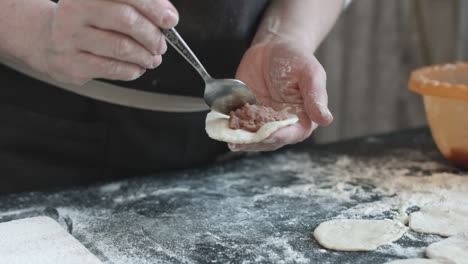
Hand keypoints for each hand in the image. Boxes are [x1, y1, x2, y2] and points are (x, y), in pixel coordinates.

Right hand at [29, 0, 177, 84]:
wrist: (46, 39)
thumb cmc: (87, 20)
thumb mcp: (106, 4)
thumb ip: (137, 5)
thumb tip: (168, 16)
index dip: (153, 8)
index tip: (170, 20)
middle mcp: (74, 11)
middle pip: (126, 20)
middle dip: (151, 35)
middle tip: (161, 44)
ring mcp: (70, 38)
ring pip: (121, 47)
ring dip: (145, 56)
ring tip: (152, 58)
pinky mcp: (72, 64)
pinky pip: (112, 69)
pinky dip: (132, 70)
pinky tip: (137, 68)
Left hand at [230, 41, 332, 151]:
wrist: (274, 47)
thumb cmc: (298, 59)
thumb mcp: (311, 74)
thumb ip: (316, 97)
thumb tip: (326, 119)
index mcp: (302, 119)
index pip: (292, 134)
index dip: (280, 135)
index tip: (269, 134)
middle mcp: (281, 124)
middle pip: (268, 139)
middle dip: (254, 141)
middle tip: (240, 141)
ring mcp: (262, 120)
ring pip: (251, 135)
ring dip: (239, 137)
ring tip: (228, 137)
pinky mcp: (246, 112)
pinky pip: (237, 121)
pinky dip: (229, 124)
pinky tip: (220, 125)